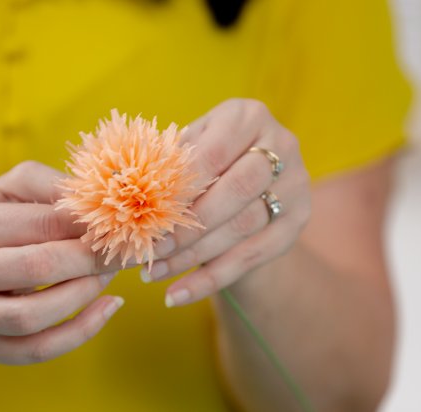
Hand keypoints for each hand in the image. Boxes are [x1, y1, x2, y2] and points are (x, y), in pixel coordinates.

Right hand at [0, 161, 124, 363]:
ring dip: (84, 294)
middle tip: (125, 251)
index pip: (42, 223)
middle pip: (38, 268)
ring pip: (33, 316)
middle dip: (91, 260)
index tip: (124, 223)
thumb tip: (98, 197)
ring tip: (108, 275)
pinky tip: (108, 306)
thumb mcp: (14, 190)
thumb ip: (51, 185)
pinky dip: (82, 331)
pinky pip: (37, 350)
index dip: (89, 224)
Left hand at [141, 99, 310, 305]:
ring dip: (191, 256)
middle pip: (237, 190)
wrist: (252, 184)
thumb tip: (123, 189)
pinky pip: (251, 258)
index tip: (141, 211)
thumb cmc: (206, 160)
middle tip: (148, 247)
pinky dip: (209, 280)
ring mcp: (296, 186)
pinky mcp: (296, 223)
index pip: (213, 152)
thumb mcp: (190, 148)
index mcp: (248, 116)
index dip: (179, 184)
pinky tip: (175, 295)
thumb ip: (168, 162)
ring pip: (242, 227)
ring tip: (151, 271)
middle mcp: (282, 145)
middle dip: (187, 224)